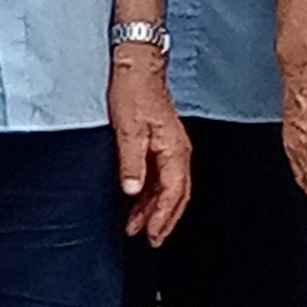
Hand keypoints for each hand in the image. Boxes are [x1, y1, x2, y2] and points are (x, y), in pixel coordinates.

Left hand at [111, 55, 191, 242]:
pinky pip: (161, 175)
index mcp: (174, 150)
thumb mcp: (127, 130)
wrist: (137, 67)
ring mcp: (171, 146)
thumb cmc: (134, 92)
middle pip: (177, 194)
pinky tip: (139, 201)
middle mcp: (178, 151)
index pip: (173, 193)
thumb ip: (131, 163)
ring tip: (140, 226)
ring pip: (169, 186)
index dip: (163, 217)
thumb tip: (132, 191)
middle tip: (151, 239)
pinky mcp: (161, 142)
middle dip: (165, 219)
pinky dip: (152, 192)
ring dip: (156, 208)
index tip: (152, 235)